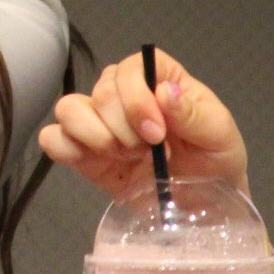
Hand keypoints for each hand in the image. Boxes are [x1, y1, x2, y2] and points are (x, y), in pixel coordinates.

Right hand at [37, 47, 249, 200]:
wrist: (204, 206)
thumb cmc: (215, 162)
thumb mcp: (220, 136)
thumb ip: (194, 113)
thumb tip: (164, 92)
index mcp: (159, 80)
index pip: (133, 67)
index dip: (137, 96)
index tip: (156, 132)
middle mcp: (125, 96)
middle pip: (101, 91)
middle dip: (123, 126)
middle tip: (148, 152)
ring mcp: (100, 124)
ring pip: (68, 108)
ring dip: (95, 136)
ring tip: (124, 157)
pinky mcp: (84, 154)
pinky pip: (53, 139)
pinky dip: (65, 148)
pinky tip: (94, 161)